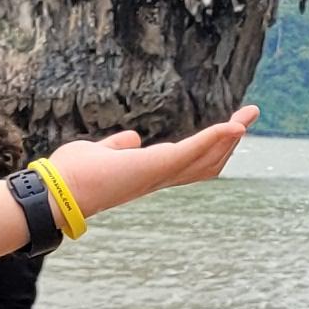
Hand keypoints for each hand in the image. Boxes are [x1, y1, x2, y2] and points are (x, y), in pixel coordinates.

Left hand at [50, 106, 257, 219]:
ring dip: (229, 136)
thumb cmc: (73, 176)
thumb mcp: (102, 153)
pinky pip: (194, 150)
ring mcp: (161, 173)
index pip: (188, 162)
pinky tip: (233, 125)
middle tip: (249, 117)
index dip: (210, 146)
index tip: (226, 127)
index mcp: (150, 174)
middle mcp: (160, 177)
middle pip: (207, 163)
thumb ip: (119, 146)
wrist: (58, 191)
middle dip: (229, 140)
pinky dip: (215, 137)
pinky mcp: (158, 165)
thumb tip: (133, 138)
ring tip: (248, 116)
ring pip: (207, 159)